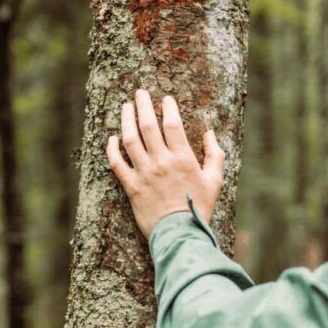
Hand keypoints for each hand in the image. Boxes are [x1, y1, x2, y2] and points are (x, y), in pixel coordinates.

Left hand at [105, 88, 225, 238]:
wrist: (180, 234)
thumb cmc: (199, 208)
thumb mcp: (215, 181)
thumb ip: (215, 155)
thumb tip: (210, 133)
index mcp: (183, 158)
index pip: (172, 124)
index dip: (168, 108)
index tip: (165, 99)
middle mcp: (161, 162)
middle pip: (148, 126)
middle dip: (143, 105)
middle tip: (140, 93)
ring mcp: (144, 174)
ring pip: (130, 140)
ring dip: (126, 120)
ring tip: (126, 107)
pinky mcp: (131, 187)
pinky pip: (117, 164)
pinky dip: (112, 149)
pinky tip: (111, 138)